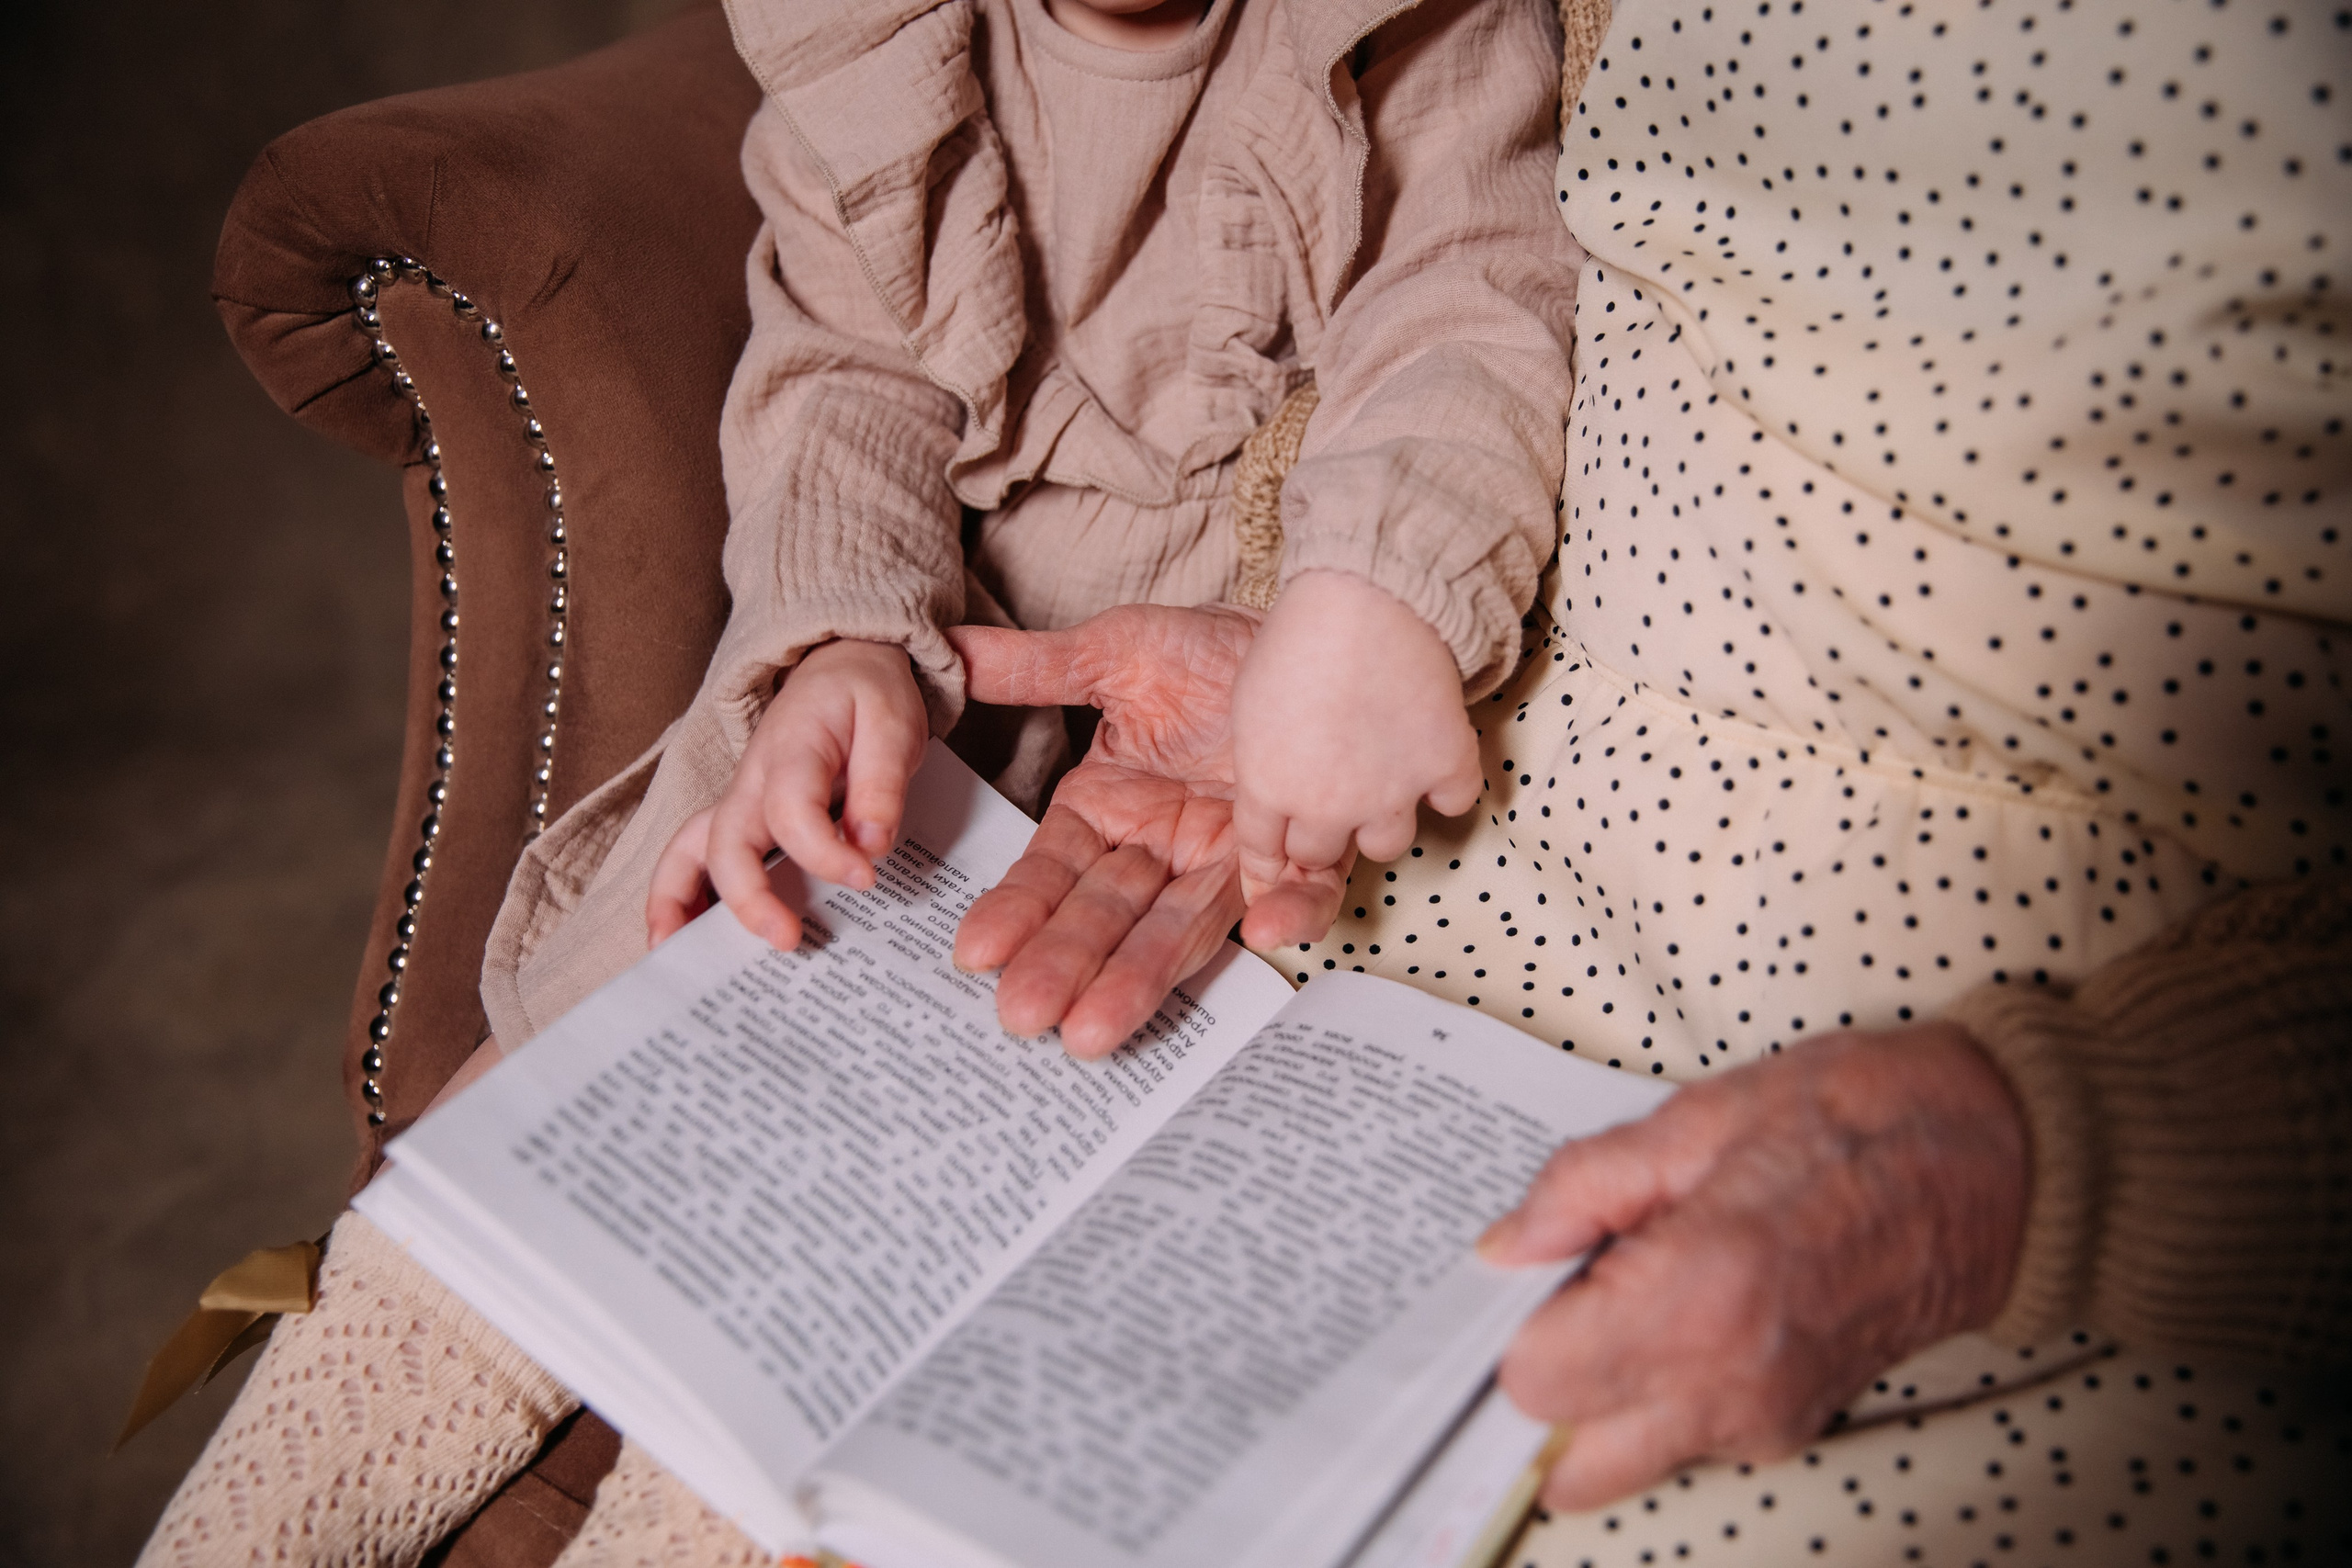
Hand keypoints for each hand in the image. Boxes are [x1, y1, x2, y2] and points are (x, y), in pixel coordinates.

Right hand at [646, 639, 928, 949]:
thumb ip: (883, 782)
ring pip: (688, 852)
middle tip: (787, 942)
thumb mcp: (893, 723)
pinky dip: (681, 901)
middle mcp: (751, 781)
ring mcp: (739, 803)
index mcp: (791, 750)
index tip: (865, 878)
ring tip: (677, 961)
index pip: (792, 811)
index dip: (824, 853)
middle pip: (724, 841)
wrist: (843, 665)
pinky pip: (697, 861)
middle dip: (746, 898)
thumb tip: (871, 843)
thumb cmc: (867, 697)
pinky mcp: (743, 822)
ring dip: (677, 904)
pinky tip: (686, 944)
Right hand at [948, 605, 1351, 1055]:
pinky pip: (1300, 894)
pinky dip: (1287, 914)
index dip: (1019, 908)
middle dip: (1065, 965)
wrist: (1305, 636)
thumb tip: (949, 656)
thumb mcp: (1112, 654)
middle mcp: (1160, 849)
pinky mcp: (1299, 857)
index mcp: (1107, 809)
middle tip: (1025, 1013)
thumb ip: (1032, 669)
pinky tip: (1262, 931)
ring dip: (1141, 977)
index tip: (978, 949)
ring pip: (1181, 929)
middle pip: (1106, 916)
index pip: (1053, 871)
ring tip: (1092, 1030)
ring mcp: (1226, 861)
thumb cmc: (1206, 648)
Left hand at [1229, 570, 1480, 945]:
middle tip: (1331, 798)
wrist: (1366, 599)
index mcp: (1268, 786)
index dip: (1270, 854)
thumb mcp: (1248, 698)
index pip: (1261, 852)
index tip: (1279, 853)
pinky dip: (1448, 786)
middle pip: (1318, 856)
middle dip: (1320, 833)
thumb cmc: (1298, 635)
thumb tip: (1271, 782)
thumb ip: (1259, 756)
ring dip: (1382, 819)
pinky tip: (1436, 758)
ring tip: (1384, 781)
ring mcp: (1390, 794)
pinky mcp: (1444, 769)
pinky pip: (1454, 804)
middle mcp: (1327, 805)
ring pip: (1385, 846)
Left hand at [1477, 1023, 2029, 1509]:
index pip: (1535, 1385)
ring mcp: (1766, 1419)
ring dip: (1599, 1396)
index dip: (1512, 1326)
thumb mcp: (1698, 1118)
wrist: (2002, 1159)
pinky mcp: (1793, 1426)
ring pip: (1622, 1459)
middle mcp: (1731, 1385)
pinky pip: (1683, 1438)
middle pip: (1565, 1460)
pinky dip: (1655, 1393)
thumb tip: (1503, 1247)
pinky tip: (1681, 1303)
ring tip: (1632, 1286)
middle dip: (1543, 1388)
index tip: (1525, 1273)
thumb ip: (1581, 1188)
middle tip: (1561, 1296)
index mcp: (1700, 1297)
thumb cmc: (1862, 1118)